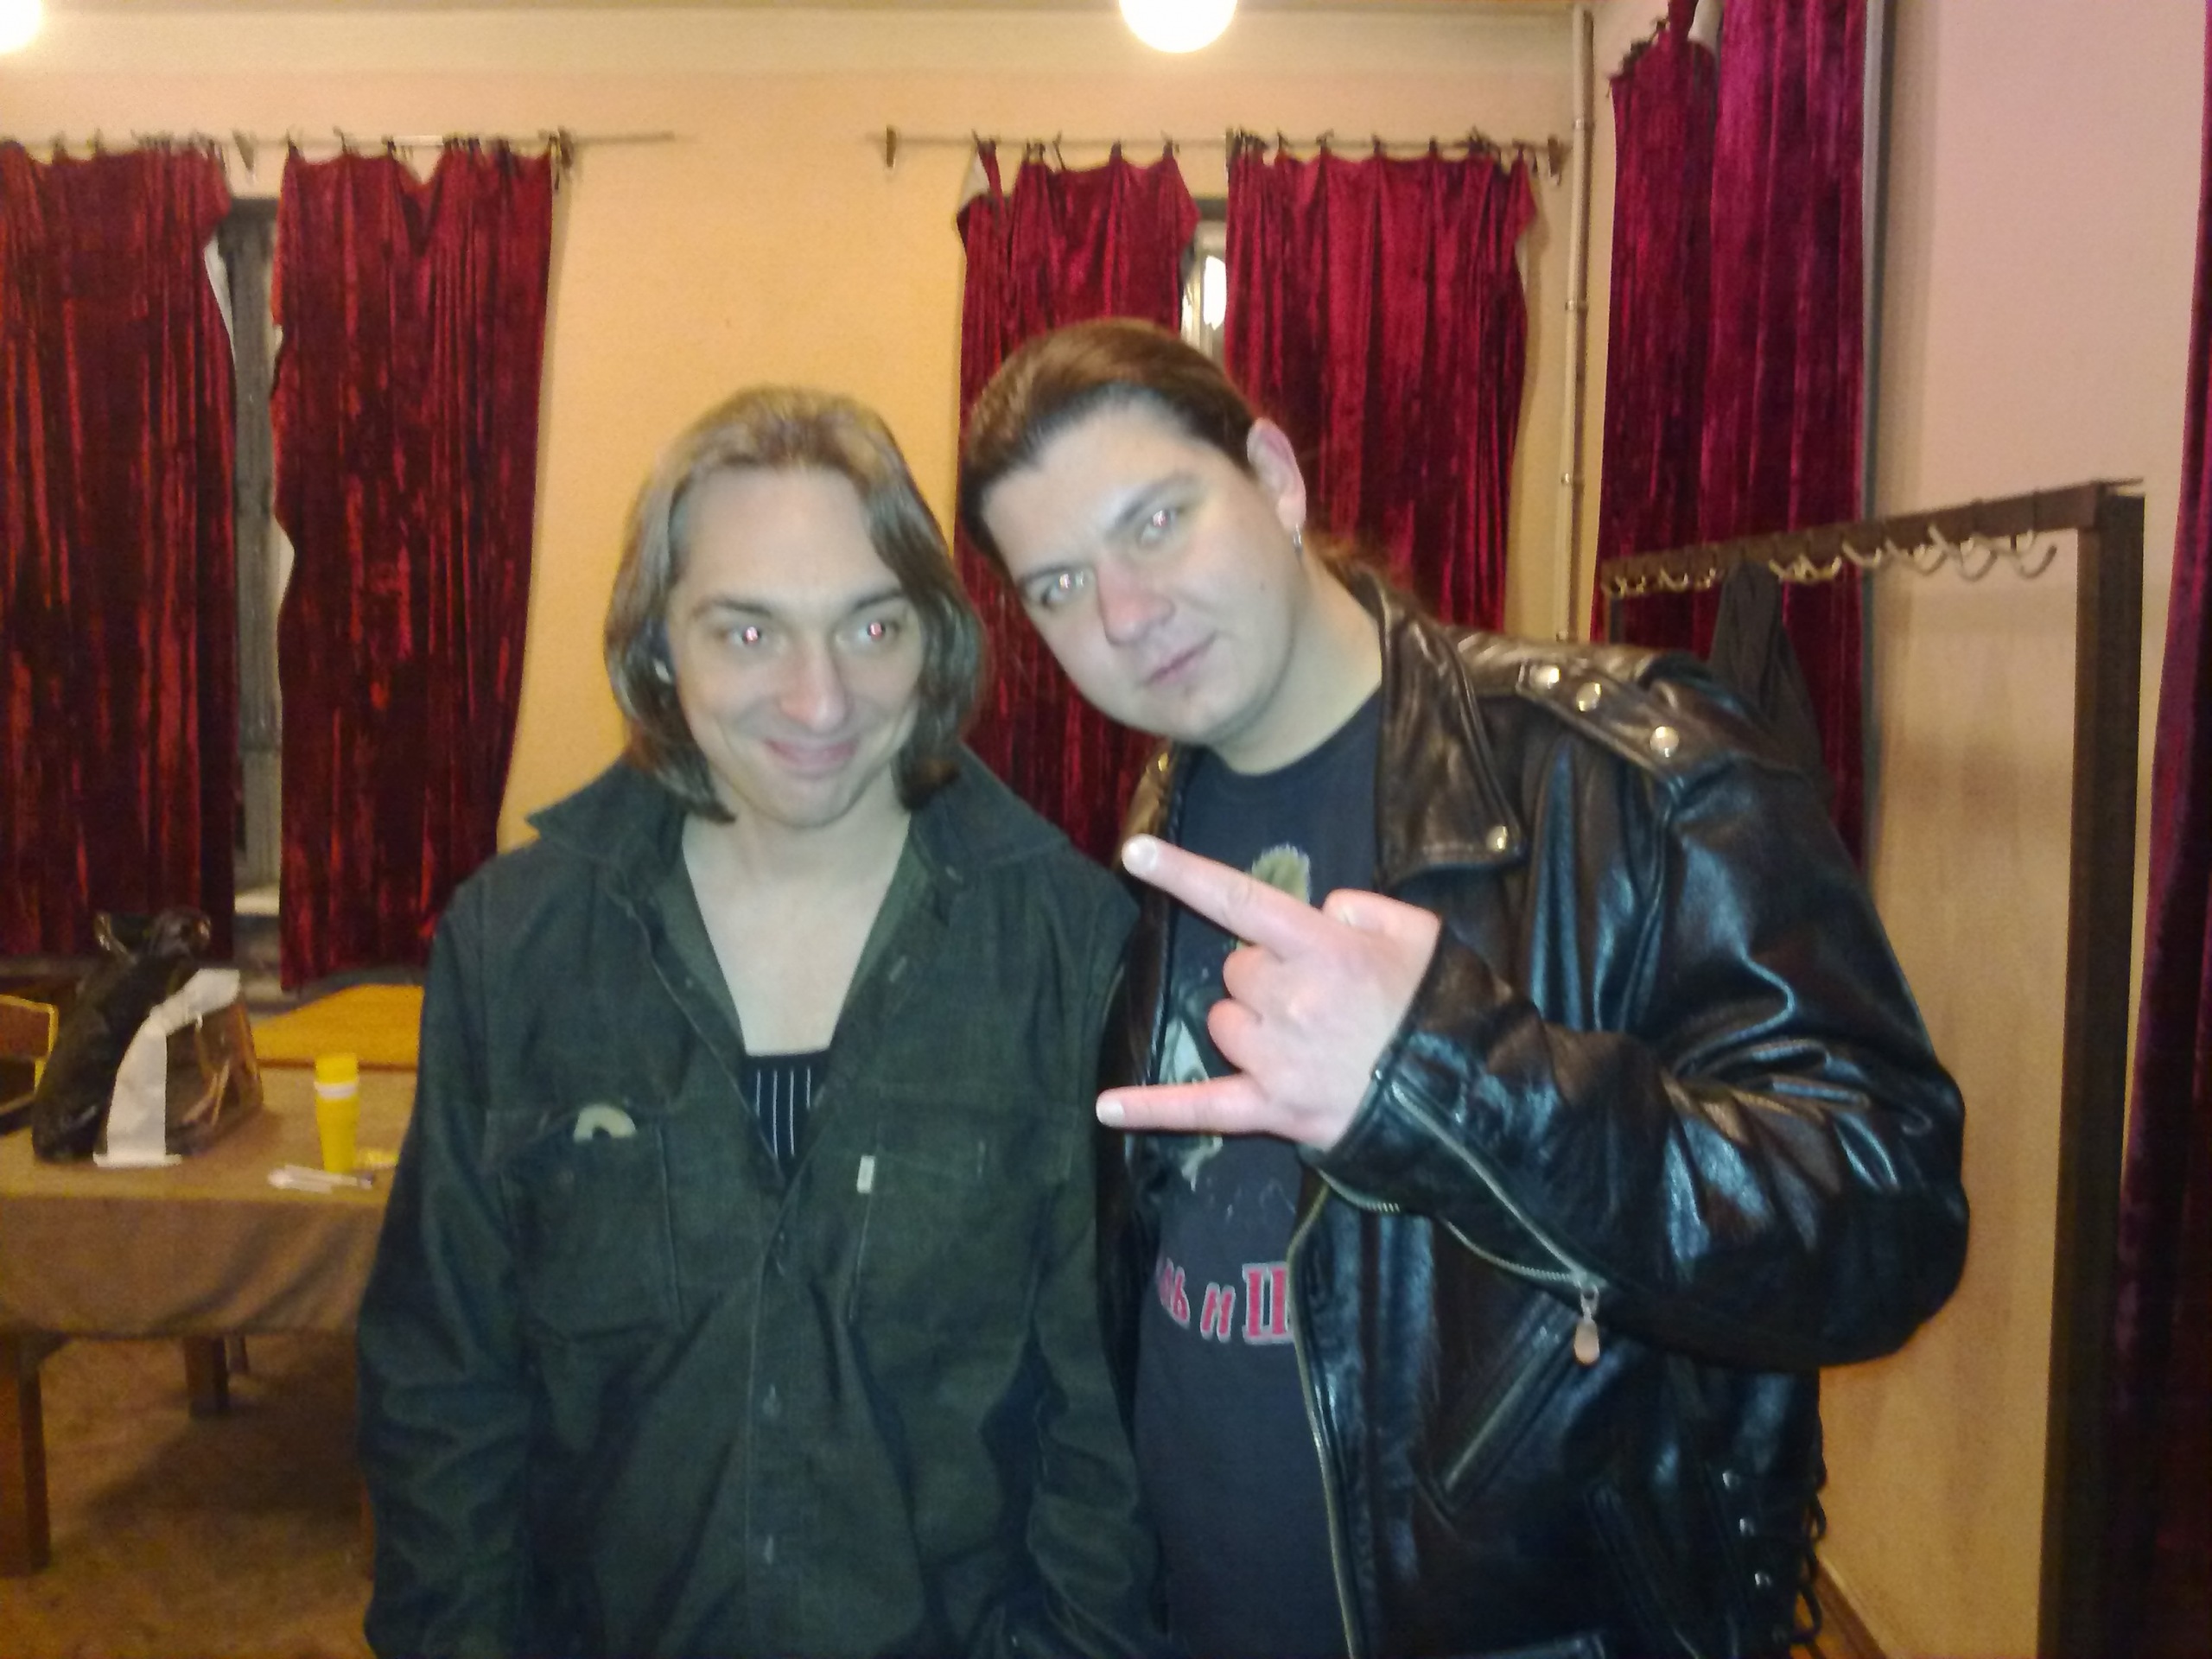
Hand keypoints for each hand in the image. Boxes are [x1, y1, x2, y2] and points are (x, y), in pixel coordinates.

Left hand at [1102, 834, 1441, 1148]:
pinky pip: (1200, 1108)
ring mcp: (1276, 1058)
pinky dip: (1152, 1108)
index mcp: (1322, 949)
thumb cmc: (1442, 1007)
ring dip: (1248, 1024)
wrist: (1471, 1097)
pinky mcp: (1274, 1110)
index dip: (1183, 873)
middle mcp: (1290, 999)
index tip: (1134, 851)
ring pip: (1222, 1024)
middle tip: (1317, 995)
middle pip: (1235, 970)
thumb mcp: (1418, 932)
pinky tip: (1106, 1109)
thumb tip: (1317, 912)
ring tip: (1305, 1040)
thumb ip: (1359, 907)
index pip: (1238, 899)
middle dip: (1263, 975)